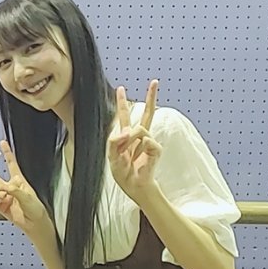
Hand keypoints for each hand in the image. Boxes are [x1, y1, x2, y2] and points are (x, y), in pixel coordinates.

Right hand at [0, 140, 51, 238]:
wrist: (34, 224)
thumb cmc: (35, 208)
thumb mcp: (27, 196)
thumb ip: (14, 190)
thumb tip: (2, 186)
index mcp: (18, 181)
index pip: (12, 164)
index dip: (7, 153)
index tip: (3, 143)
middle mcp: (10, 187)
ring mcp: (4, 196)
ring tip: (7, 200)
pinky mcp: (0, 205)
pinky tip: (3, 204)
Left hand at [108, 80, 161, 200]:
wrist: (135, 186)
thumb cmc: (124, 173)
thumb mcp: (111, 157)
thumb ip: (113, 142)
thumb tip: (127, 132)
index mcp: (126, 135)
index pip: (124, 116)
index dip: (122, 102)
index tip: (121, 88)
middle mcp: (139, 135)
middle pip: (147, 112)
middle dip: (151, 97)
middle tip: (155, 81)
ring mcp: (149, 141)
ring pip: (140, 128)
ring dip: (131, 140)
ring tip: (129, 155)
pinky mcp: (156, 149)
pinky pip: (148, 141)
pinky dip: (143, 147)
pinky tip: (142, 157)